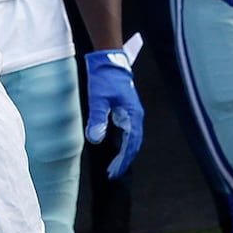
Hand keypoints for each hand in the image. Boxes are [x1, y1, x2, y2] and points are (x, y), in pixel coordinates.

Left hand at [83, 46, 145, 176]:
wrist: (109, 59)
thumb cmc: (104, 77)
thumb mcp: (97, 99)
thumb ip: (97, 119)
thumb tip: (96, 139)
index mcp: (132, 114)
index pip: (130, 143)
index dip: (122, 160)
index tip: (114, 172)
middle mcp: (136, 115)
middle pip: (134, 143)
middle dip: (124, 160)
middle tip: (113, 173)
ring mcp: (133, 112)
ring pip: (132, 138)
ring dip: (125, 152)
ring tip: (114, 166)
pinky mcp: (128, 109)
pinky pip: (129, 131)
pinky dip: (124, 143)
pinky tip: (115, 148)